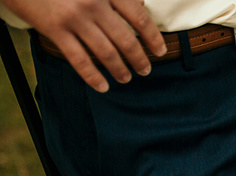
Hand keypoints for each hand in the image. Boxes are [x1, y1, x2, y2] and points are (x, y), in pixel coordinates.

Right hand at [2, 0, 165, 91]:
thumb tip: (141, 7)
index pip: (139, 18)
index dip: (153, 37)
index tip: (160, 50)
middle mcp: (93, 4)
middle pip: (127, 40)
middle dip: (140, 59)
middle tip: (145, 69)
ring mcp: (74, 18)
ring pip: (106, 53)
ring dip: (120, 69)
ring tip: (126, 77)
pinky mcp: (55, 30)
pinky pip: (79, 59)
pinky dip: (93, 77)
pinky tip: (103, 86)